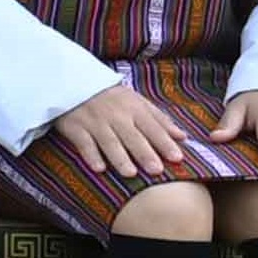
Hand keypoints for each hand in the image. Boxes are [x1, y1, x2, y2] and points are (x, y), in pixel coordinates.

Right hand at [37, 83, 194, 184]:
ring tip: (131, 173)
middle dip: (144, 153)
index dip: (164, 142)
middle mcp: (115, 115)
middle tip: (156, 170)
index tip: (177, 158)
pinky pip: (84, 142)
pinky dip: (91, 155)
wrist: (74, 83)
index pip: (152, 127)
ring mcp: (94, 121)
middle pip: (132, 136)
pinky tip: (99, 168)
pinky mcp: (75, 127)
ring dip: (119, 157)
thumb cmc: (112, 98)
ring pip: (109, 141)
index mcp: (133, 108)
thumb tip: (183, 137)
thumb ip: (160, 119)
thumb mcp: (138, 102)